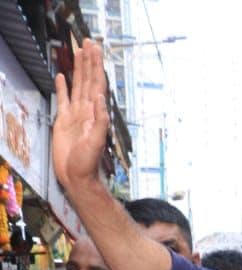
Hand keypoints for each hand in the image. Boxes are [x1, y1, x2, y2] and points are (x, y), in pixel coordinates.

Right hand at [52, 40, 109, 191]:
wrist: (76, 177)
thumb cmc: (88, 164)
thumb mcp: (97, 142)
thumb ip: (100, 121)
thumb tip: (101, 98)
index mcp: (94, 113)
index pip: (97, 84)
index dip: (96, 66)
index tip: (95, 49)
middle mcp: (86, 110)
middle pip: (88, 79)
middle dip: (89, 61)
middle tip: (88, 41)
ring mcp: (75, 115)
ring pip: (77, 85)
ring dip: (78, 69)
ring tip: (78, 52)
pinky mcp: (63, 121)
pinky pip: (63, 99)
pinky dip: (63, 87)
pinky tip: (62, 77)